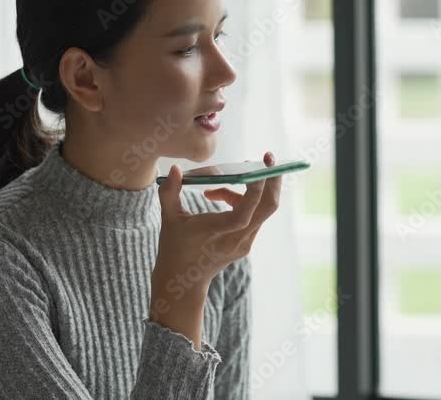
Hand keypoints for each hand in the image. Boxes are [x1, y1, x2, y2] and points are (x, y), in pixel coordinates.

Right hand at [154, 151, 280, 288]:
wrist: (183, 282)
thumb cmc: (173, 248)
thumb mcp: (168, 219)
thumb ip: (170, 192)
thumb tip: (174, 168)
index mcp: (216, 234)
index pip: (244, 214)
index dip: (253, 190)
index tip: (255, 166)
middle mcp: (237, 240)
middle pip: (268, 208)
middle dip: (272, 180)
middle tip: (267, 158)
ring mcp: (245, 243)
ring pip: (262, 209)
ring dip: (249, 190)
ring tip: (216, 188)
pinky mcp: (246, 243)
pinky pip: (254, 215)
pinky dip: (242, 201)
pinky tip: (218, 197)